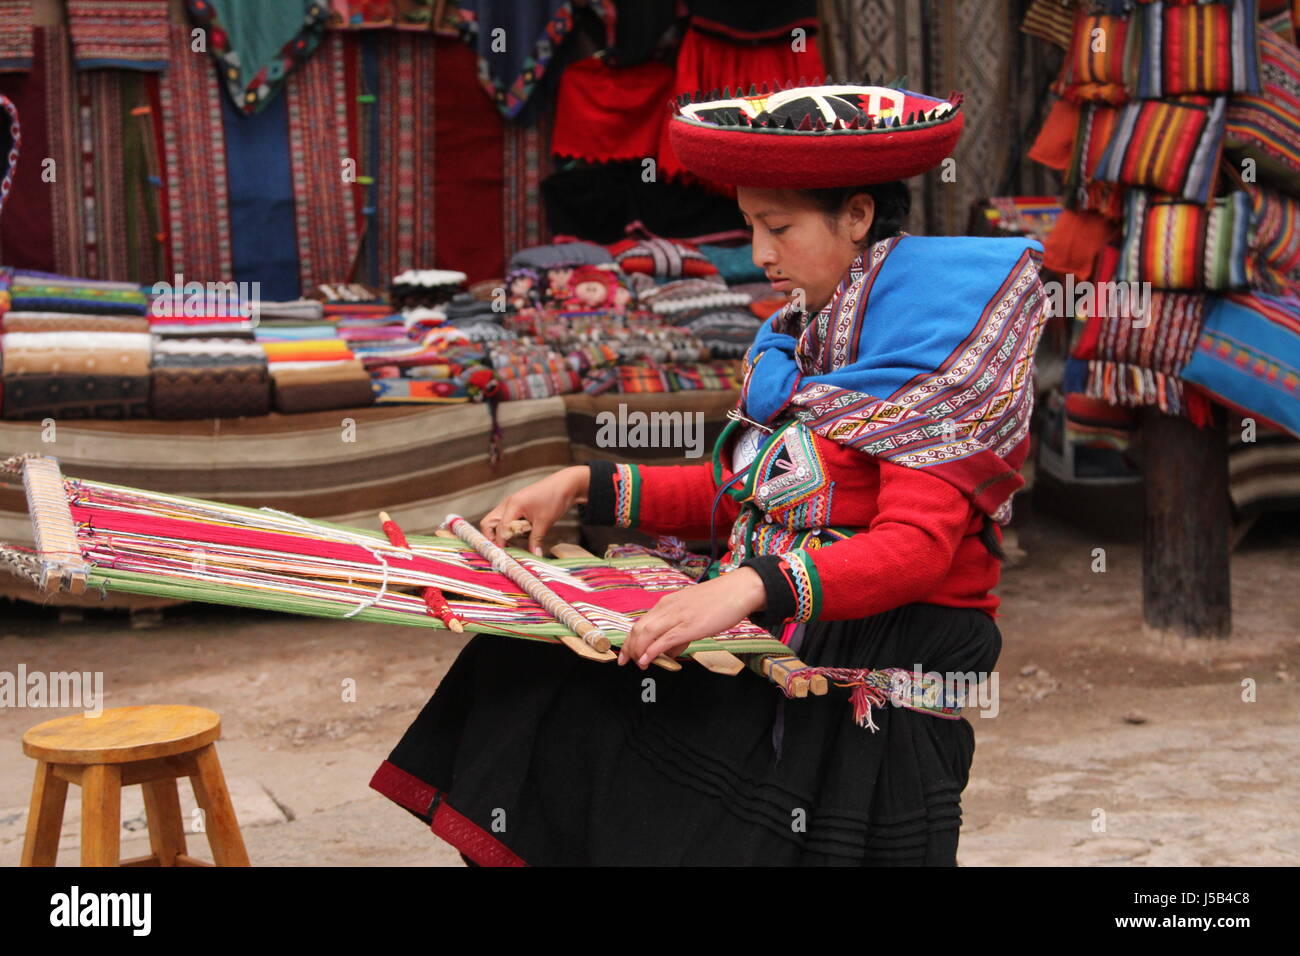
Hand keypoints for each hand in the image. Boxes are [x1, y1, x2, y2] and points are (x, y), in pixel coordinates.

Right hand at [480, 466, 589, 555]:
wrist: (567, 484)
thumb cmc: (555, 499)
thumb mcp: (545, 522)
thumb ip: (536, 540)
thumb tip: (534, 555)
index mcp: (512, 505)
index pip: (500, 529)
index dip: (501, 543)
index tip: (505, 555)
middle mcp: (508, 503)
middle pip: (489, 522)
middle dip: (492, 537)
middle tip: (503, 548)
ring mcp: (512, 503)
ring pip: (497, 520)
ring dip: (502, 532)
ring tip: (516, 541)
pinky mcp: (518, 504)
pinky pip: (507, 518)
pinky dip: (510, 527)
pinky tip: (523, 533)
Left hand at [618, 567, 766, 668]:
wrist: (739, 589)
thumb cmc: (719, 601)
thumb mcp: (693, 613)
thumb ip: (679, 630)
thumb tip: (671, 650)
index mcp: (667, 603)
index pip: (641, 622)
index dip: (630, 639)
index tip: (625, 653)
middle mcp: (668, 608)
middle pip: (639, 628)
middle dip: (629, 647)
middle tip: (625, 662)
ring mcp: (678, 616)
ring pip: (647, 633)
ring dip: (638, 651)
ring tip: (639, 664)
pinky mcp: (689, 626)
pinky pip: (664, 639)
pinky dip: (652, 651)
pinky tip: (647, 660)